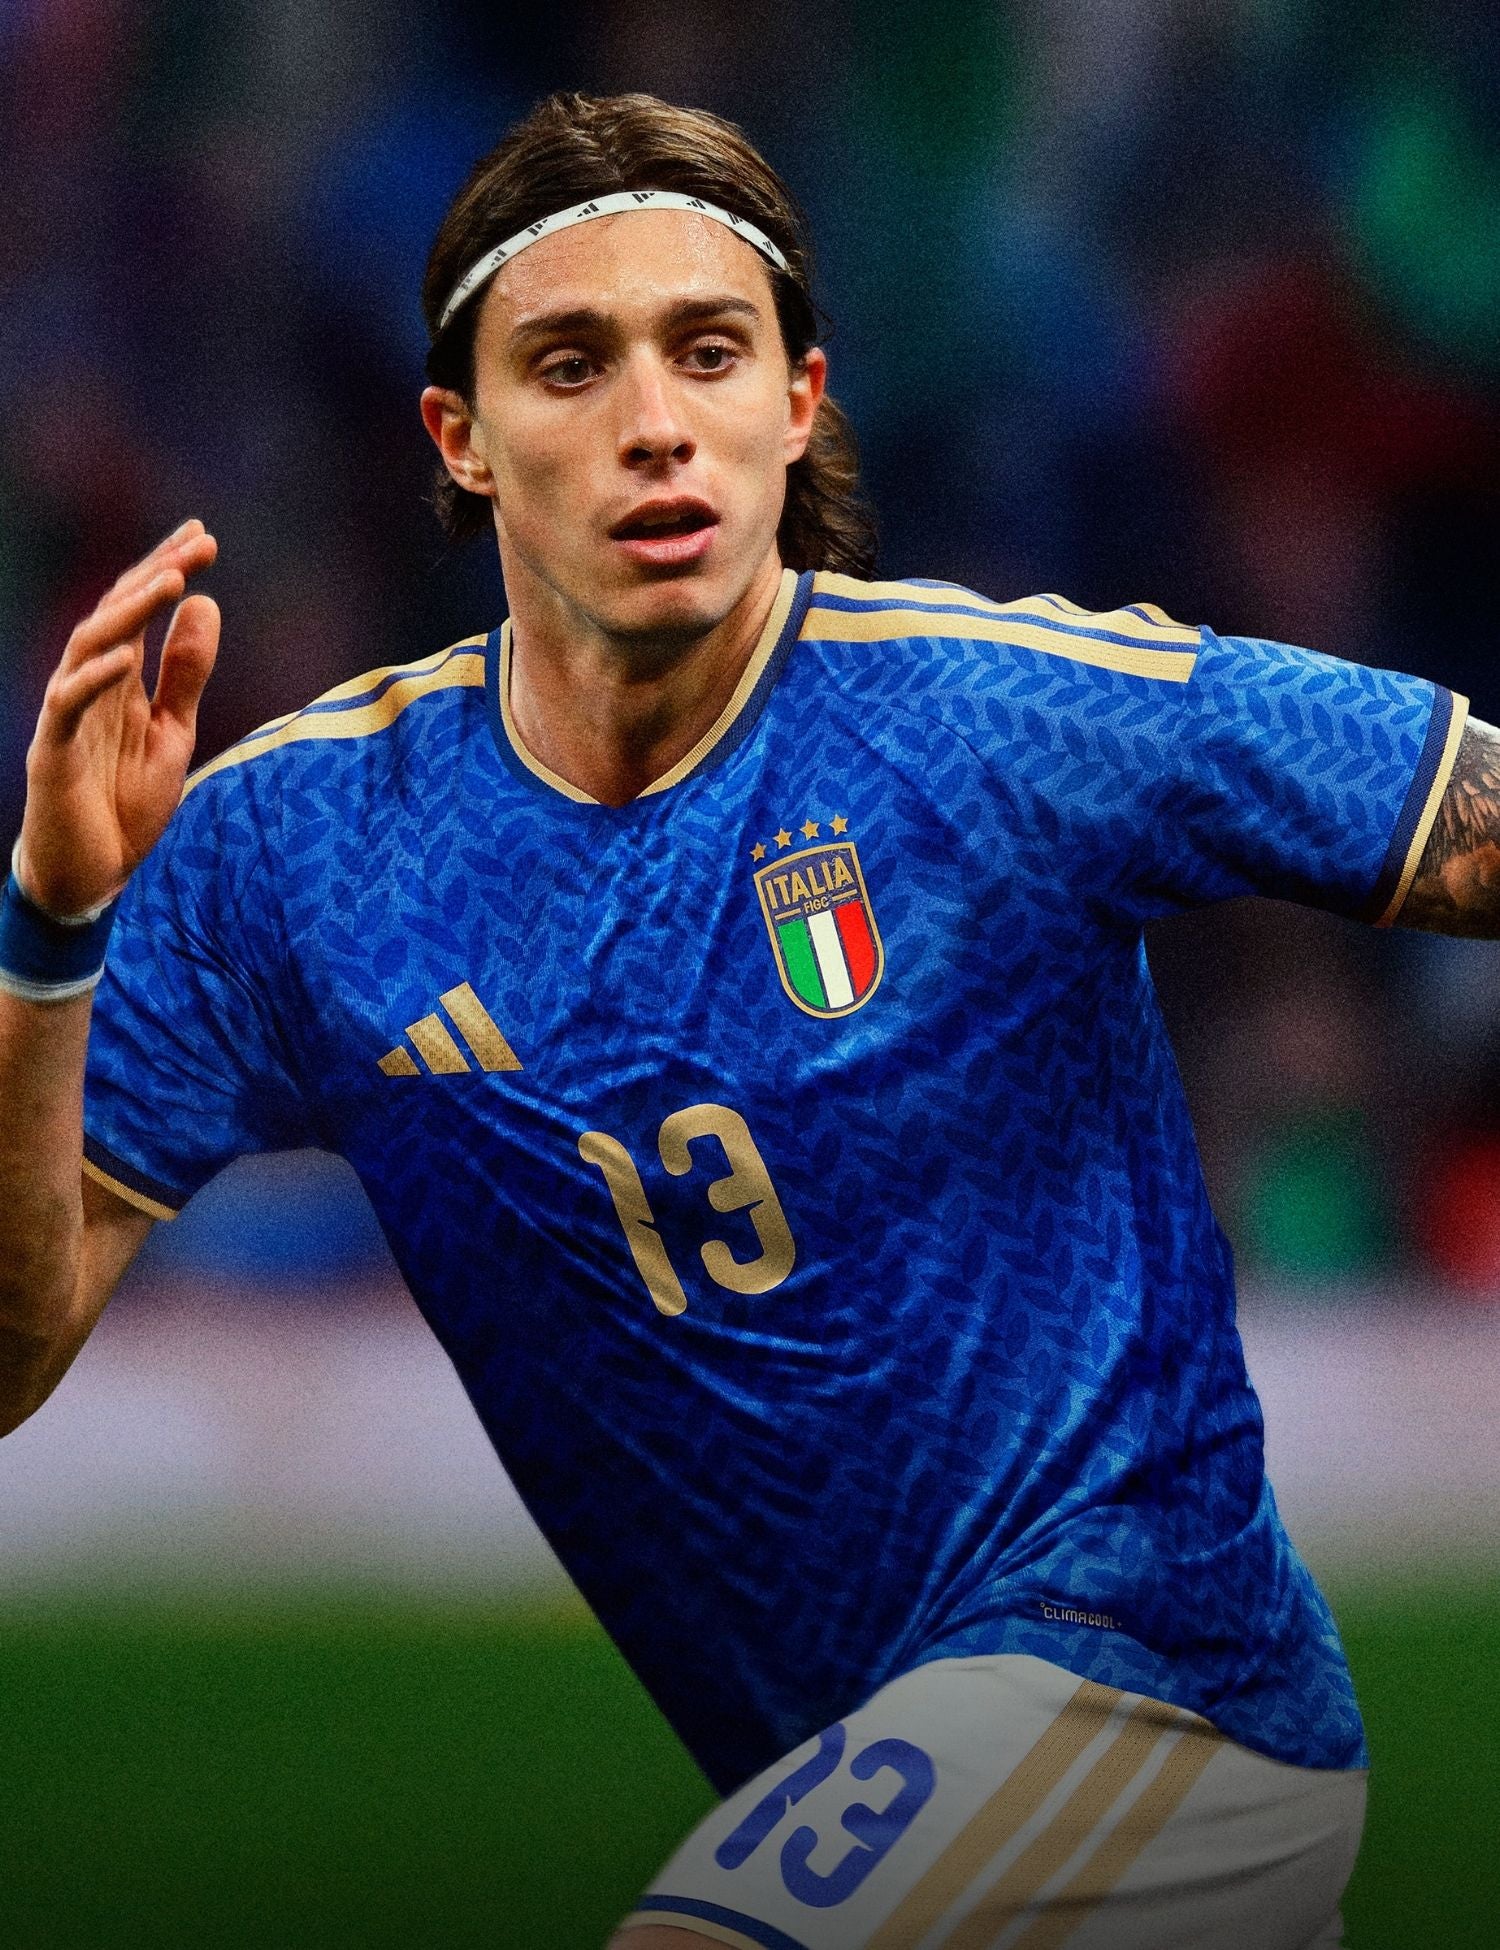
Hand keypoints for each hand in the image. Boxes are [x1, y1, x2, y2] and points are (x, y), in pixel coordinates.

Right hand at [17, 520, 219, 916]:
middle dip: (155, 575)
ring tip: (170, 581)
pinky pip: (66, 705)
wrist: (91, 874)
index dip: (167, 570)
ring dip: (128, 612)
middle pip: (115, 615)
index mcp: (119, 682)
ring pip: (87, 646)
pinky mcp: (53, 752)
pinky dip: (94, 678)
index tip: (203, 536)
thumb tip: (205, 604)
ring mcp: (66, 715)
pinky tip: (126, 655)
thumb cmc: (125, 804)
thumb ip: (186, 675)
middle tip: (198, 543)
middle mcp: (89, 686)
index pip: (140, 612)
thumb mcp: (172, 734)